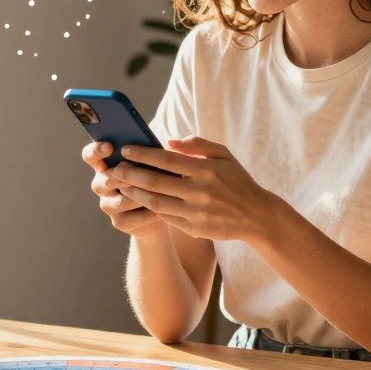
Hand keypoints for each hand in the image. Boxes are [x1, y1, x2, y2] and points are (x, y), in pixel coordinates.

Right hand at [81, 141, 168, 239]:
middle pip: (105, 180)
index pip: (90, 155)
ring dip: (141, 195)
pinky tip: (163, 209)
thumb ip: (146, 154)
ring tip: (160, 192)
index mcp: (104, 165)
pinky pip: (133, 217)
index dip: (97, 150)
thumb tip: (155, 146)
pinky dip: (149, 213)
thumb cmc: (157, 176)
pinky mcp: (119, 222)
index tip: (110, 146)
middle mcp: (101, 185)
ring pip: (122, 200)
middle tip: (138, 172)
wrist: (163, 208)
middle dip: (123, 176)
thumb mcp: (152, 162)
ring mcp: (108, 205)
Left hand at [109, 135, 284, 242]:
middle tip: (114, 168)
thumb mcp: (224, 156)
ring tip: (121, 184)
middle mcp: (199, 192)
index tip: (126, 149)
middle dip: (130, 174)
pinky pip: (165, 217)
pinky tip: (139, 199)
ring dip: (134, 192)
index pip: (166, 160)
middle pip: (155, 181)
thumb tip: (169, 141)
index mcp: (206, 170)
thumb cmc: (237, 181)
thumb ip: (198, 145)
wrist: (256, 216)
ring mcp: (196, 212)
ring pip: (155, 202)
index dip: (142, 154)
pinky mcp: (194, 228)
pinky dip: (149, 207)